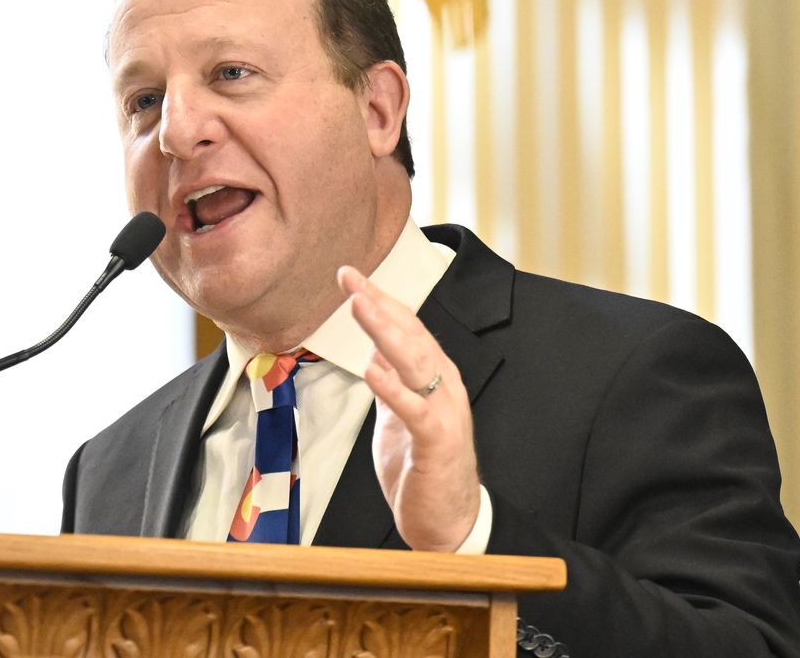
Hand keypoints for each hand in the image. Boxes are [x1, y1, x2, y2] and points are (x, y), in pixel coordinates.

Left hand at [339, 265, 481, 551]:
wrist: (450, 522)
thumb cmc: (425, 470)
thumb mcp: (401, 418)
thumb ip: (393, 386)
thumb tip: (374, 356)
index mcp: (436, 378)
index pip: (407, 329)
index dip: (380, 300)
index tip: (351, 277)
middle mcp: (445, 387)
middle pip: (411, 336)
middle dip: (378, 304)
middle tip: (349, 277)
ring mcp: (444, 412)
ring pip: (415, 363)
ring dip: (385, 332)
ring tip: (359, 306)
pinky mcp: (437, 442)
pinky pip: (414, 409)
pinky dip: (393, 388)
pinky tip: (372, 370)